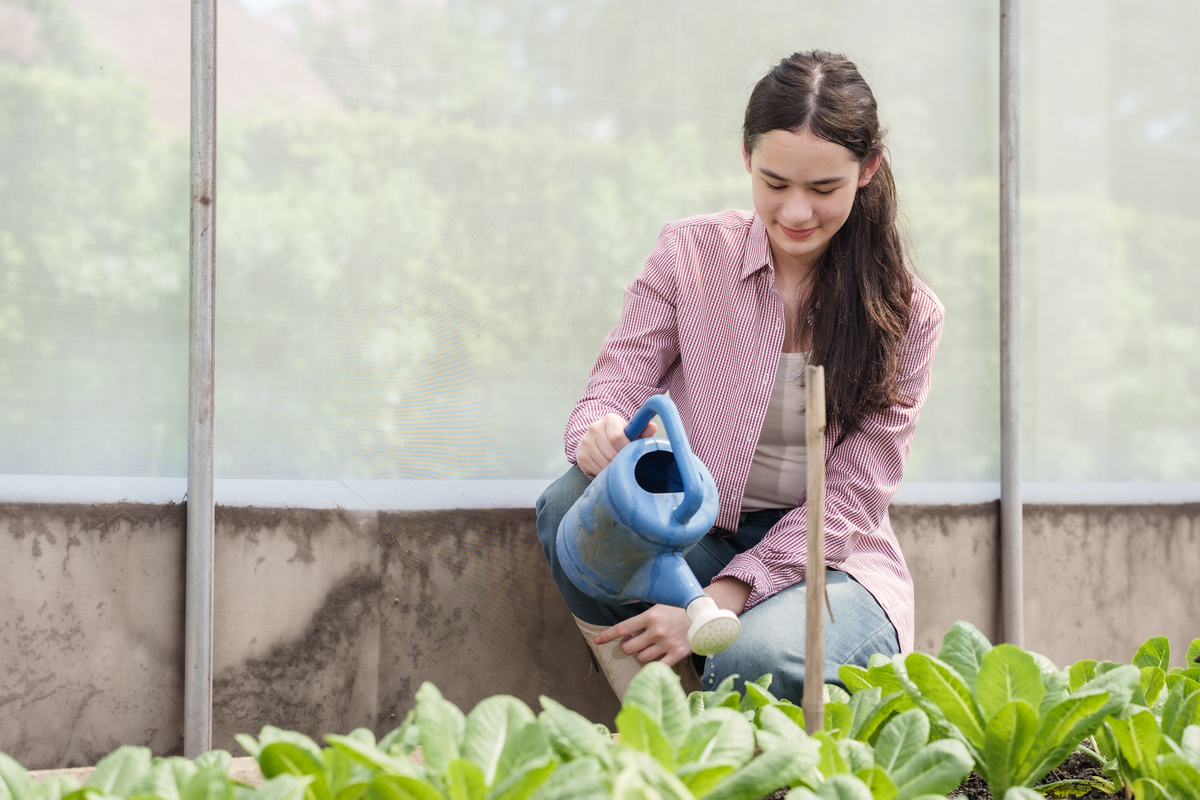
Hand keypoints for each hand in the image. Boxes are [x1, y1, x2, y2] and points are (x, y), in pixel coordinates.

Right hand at [577, 413, 656, 478]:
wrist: (600, 438)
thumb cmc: (622, 436)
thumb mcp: (633, 432)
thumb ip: (644, 430)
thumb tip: (652, 427)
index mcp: (609, 419)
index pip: (616, 437)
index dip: (626, 448)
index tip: (631, 453)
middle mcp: (594, 428)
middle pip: (610, 452)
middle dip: (621, 460)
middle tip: (627, 462)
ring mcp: (586, 442)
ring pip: (603, 462)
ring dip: (613, 468)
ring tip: (619, 465)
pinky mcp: (582, 455)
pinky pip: (595, 469)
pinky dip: (605, 472)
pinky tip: (609, 468)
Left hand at [593, 579, 750, 665]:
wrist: (707, 613)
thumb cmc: (680, 608)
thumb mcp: (660, 603)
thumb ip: (643, 610)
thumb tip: (624, 607)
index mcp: (650, 616)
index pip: (622, 628)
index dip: (607, 635)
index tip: (597, 640)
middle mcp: (656, 631)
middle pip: (629, 648)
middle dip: (629, 646)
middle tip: (635, 641)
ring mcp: (667, 644)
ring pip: (642, 658)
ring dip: (643, 654)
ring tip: (651, 647)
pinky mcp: (677, 654)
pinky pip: (659, 667)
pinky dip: (655, 666)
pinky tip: (658, 660)